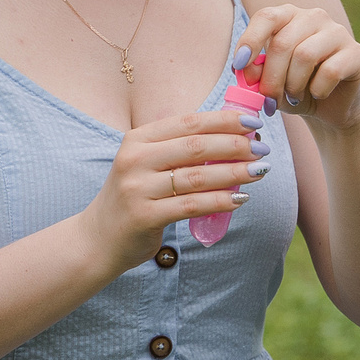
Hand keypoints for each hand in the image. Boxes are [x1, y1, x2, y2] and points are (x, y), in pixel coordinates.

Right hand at [81, 108, 268, 271]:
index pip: (188, 122)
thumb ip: (179, 150)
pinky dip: (220, 201)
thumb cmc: (134, 198)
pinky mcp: (144, 216)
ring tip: (260, 171)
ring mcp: (138, 188)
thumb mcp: (147, 165)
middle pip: (195, 146)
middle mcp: (135, 159)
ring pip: (197, 177)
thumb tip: (234, 137)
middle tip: (262, 149)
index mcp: (137, 139)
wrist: (97, 240)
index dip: (224, 120)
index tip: (253, 123)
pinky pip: (192, 206)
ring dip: (234, 173)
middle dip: (234, 145)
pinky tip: (240, 198)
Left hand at [237, 4, 359, 131]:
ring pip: (305, 55)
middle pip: (283, 42)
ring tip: (293, 97)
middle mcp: (314, 17)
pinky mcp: (357, 53)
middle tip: (268, 100)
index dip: (249, 41)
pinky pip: (330, 71)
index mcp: (289, 16)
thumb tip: (247, 72)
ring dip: (293, 85)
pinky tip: (318, 94)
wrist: (330, 108)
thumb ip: (257, 74)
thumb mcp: (270, 83)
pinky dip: (318, 90)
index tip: (238, 67)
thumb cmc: (295, 90)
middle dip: (271, 77)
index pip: (266, 17)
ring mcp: (338, 32)